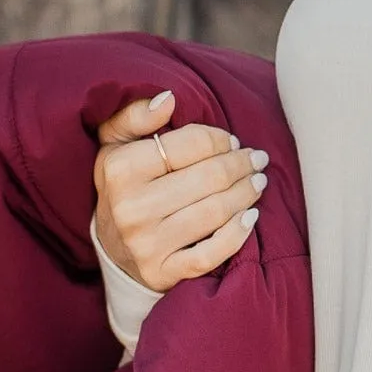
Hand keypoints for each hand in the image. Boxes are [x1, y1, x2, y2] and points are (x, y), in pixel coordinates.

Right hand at [93, 90, 269, 291]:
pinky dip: (237, 234)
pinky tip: (251, 217)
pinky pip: (211, 254)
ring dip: (247, 193)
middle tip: (257, 159)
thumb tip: (169, 99)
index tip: (232, 142)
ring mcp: (147, 244)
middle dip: (241, 165)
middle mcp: (131, 208)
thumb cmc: (124, 186)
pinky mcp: (162, 273)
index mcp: (121, 169)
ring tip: (258, 181)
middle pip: (210, 178)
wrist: (112, 250)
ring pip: (215, 212)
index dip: (220, 139)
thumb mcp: (116, 145)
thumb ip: (135, 115)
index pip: (191, 144)